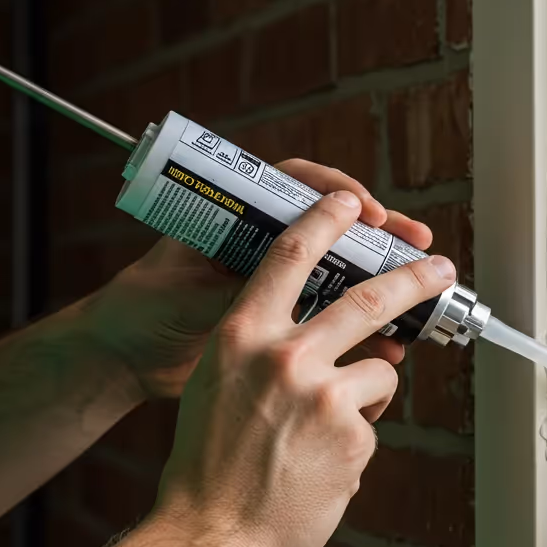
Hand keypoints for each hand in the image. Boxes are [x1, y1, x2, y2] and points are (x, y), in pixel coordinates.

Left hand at [82, 159, 434, 399]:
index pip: (296, 185)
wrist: (126, 360)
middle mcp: (264, 242)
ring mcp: (279, 282)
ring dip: (383, 282)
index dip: (335, 193)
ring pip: (343, 272)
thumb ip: (223, 288)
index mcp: (237, 217)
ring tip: (420, 295)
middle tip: (419, 245)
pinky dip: (364, 332)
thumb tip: (261, 284)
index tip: (365, 213)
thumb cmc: (139, 311)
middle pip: (335, 227)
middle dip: (382, 235)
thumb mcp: (182, 293)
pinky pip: (335, 319)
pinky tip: (389, 347)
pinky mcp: (285, 321)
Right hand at [152, 191, 455, 546]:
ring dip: (370, 398)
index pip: (290, 255)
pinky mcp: (352, 435)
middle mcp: (283, 355)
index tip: (353, 201)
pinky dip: (354, 443)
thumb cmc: (206, 468)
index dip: (326, 218)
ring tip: (325, 437)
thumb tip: (319, 338)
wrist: (209, 539)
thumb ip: (264, 352)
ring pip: (381, 372)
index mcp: (240, 335)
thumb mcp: (217, 386)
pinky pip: (372, 424)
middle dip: (414, 277)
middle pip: (368, 298)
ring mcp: (322, 393)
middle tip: (439, 266)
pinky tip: (319, 470)